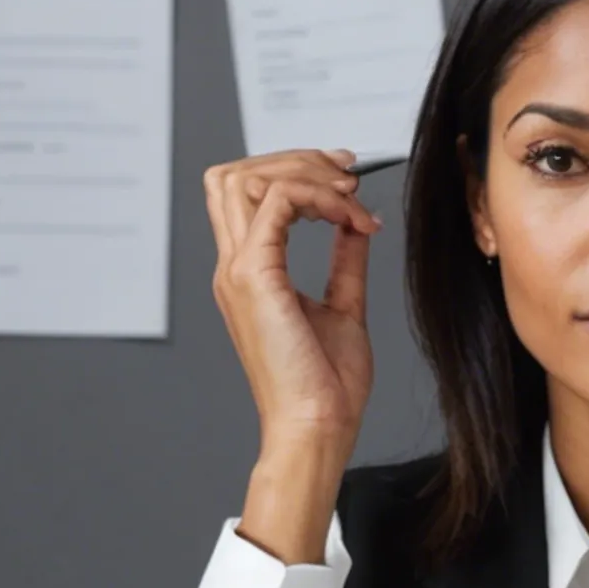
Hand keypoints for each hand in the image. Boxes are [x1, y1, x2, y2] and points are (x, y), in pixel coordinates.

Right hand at [204, 149, 380, 560]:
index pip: (244, 195)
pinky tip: (351, 219)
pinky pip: (277, 201)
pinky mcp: (255, 276)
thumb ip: (344, 261)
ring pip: (244, 178)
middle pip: (234, 174)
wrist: (317, 429)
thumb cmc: (326, 388)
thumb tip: (355, 225)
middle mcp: (233, 267)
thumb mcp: (343, 307)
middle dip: (294, 158)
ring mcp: (238, 270)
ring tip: (349, 194)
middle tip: (347, 172)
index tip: (348, 185)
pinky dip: (319, 197)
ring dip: (304, 172)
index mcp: (248, 274)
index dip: (293, 172)